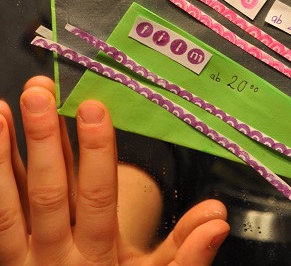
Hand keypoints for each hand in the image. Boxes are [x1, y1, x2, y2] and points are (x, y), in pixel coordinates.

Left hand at [0, 76, 228, 264]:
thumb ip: (186, 253)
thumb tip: (218, 218)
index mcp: (98, 256)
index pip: (97, 198)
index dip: (96, 154)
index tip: (96, 108)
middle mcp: (56, 254)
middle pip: (49, 194)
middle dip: (45, 141)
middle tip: (40, 93)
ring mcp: (22, 256)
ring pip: (10, 205)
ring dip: (4, 155)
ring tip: (2, 110)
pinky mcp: (4, 253)